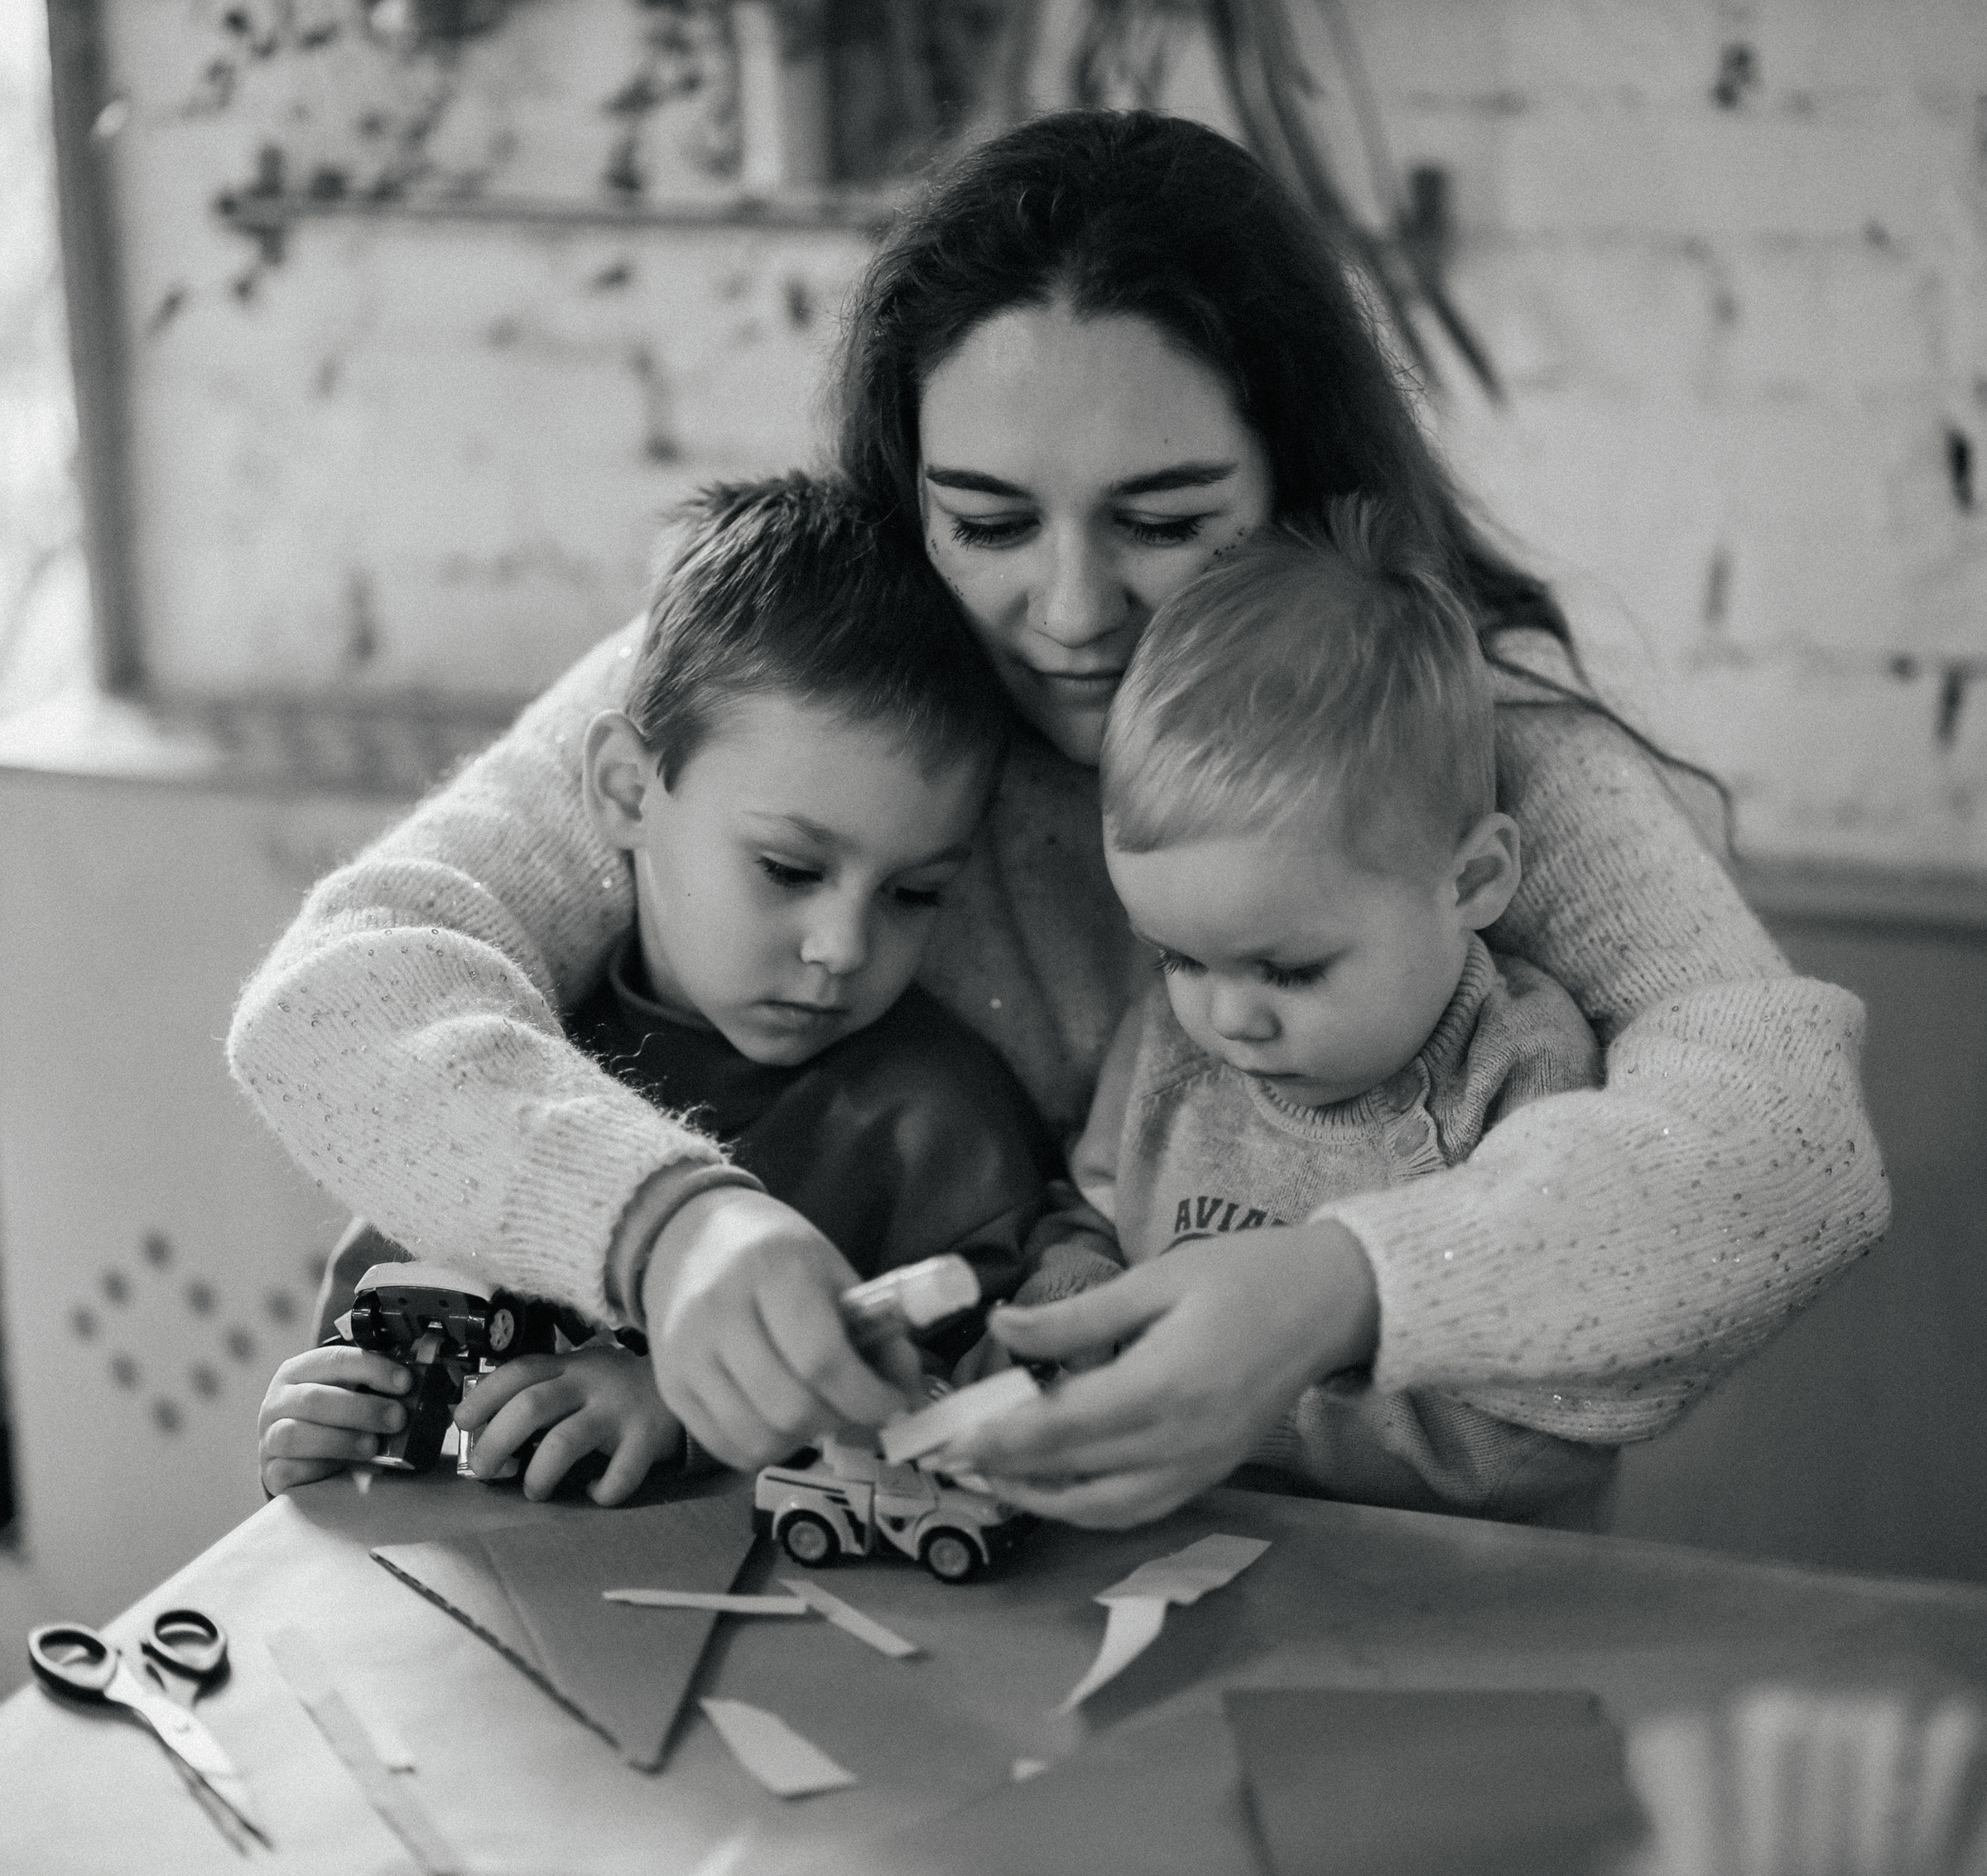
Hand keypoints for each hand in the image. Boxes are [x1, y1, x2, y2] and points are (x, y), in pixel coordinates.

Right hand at [258, 1344, 412, 1495]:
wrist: (301, 1456)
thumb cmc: (334, 1418)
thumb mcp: (355, 1393)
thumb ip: (382, 1386)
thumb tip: (428, 1382)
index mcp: (301, 1370)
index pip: (335, 1359)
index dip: (372, 1368)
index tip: (405, 1381)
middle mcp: (279, 1400)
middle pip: (314, 1399)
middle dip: (362, 1408)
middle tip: (397, 1418)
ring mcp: (269, 1436)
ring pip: (295, 1434)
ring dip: (341, 1439)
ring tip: (373, 1446)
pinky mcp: (271, 1470)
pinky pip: (289, 1469)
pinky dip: (319, 1467)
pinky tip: (342, 1468)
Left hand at [454, 1346, 680, 1504]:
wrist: (684, 1382)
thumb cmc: (618, 1389)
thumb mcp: (582, 1375)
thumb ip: (545, 1392)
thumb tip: (487, 1432)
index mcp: (571, 1366)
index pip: (518, 1371)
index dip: (483, 1396)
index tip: (462, 1422)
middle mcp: (591, 1383)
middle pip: (531, 1407)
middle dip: (496, 1443)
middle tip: (485, 1469)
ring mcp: (619, 1410)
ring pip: (565, 1442)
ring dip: (538, 1475)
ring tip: (535, 1490)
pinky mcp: (647, 1437)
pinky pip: (618, 1474)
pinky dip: (600, 1490)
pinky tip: (593, 1490)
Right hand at [640, 1187, 920, 1470]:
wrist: (692, 1236)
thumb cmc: (777, 1255)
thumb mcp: (833, 1272)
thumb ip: (875, 1330)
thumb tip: (905, 1388)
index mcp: (773, 1269)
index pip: (821, 1358)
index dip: (866, 1396)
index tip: (891, 1403)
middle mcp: (720, 1311)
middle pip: (789, 1407)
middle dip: (838, 1420)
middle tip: (856, 1409)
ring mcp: (687, 1352)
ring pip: (756, 1437)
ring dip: (802, 1441)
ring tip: (818, 1413)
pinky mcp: (670, 1385)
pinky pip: (725, 1446)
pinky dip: (764, 1447)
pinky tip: (780, 1421)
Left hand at [949, 1219, 1377, 1527]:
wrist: (1330, 1303)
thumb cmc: (1243, 1275)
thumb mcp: (1155, 1280)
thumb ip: (1075, 1317)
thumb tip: (1001, 1328)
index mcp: (1164, 1385)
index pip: (1063, 1428)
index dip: (1002, 1439)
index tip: (953, 1440)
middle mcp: (1181, 1442)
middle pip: (1076, 1475)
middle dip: (1010, 1474)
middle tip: (956, 1460)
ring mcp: (1201, 1466)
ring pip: (1107, 1509)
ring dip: (1047, 1501)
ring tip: (1000, 1476)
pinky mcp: (1213, 1473)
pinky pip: (1142, 1508)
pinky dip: (1093, 1507)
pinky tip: (1062, 1484)